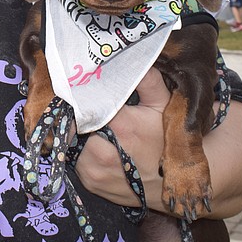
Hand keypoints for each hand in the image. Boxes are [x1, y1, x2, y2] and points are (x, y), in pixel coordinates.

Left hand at [76, 67, 168, 207]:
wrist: (171, 186)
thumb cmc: (166, 140)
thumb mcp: (164, 106)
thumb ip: (148, 79)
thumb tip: (133, 55)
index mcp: (121, 127)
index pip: (86, 102)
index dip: (82, 93)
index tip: (79, 85)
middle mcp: (102, 151)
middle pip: (74, 121)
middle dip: (77, 112)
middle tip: (81, 103)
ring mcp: (93, 169)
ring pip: (70, 140)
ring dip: (76, 131)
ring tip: (88, 124)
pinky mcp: (88, 182)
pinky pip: (72, 158)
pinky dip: (78, 149)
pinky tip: (91, 143)